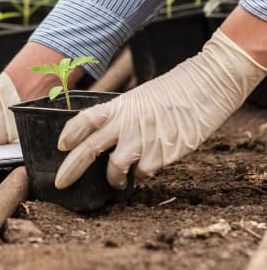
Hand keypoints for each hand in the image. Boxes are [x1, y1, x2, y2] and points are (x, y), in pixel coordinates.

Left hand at [55, 29, 266, 189]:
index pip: (85, 119)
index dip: (70, 133)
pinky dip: (143, 174)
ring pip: (116, 168)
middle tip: (61, 183)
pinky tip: (151, 164)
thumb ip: (117, 118)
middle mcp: (128, 123)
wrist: (208, 86)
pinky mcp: (163, 154)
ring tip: (118, 181)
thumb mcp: (137, 99)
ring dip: (113, 179)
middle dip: (71, 169)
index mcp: (119, 106)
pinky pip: (144, 173)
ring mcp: (145, 139)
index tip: (61, 146)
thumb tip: (97, 142)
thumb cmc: (170, 94)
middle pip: (90, 149)